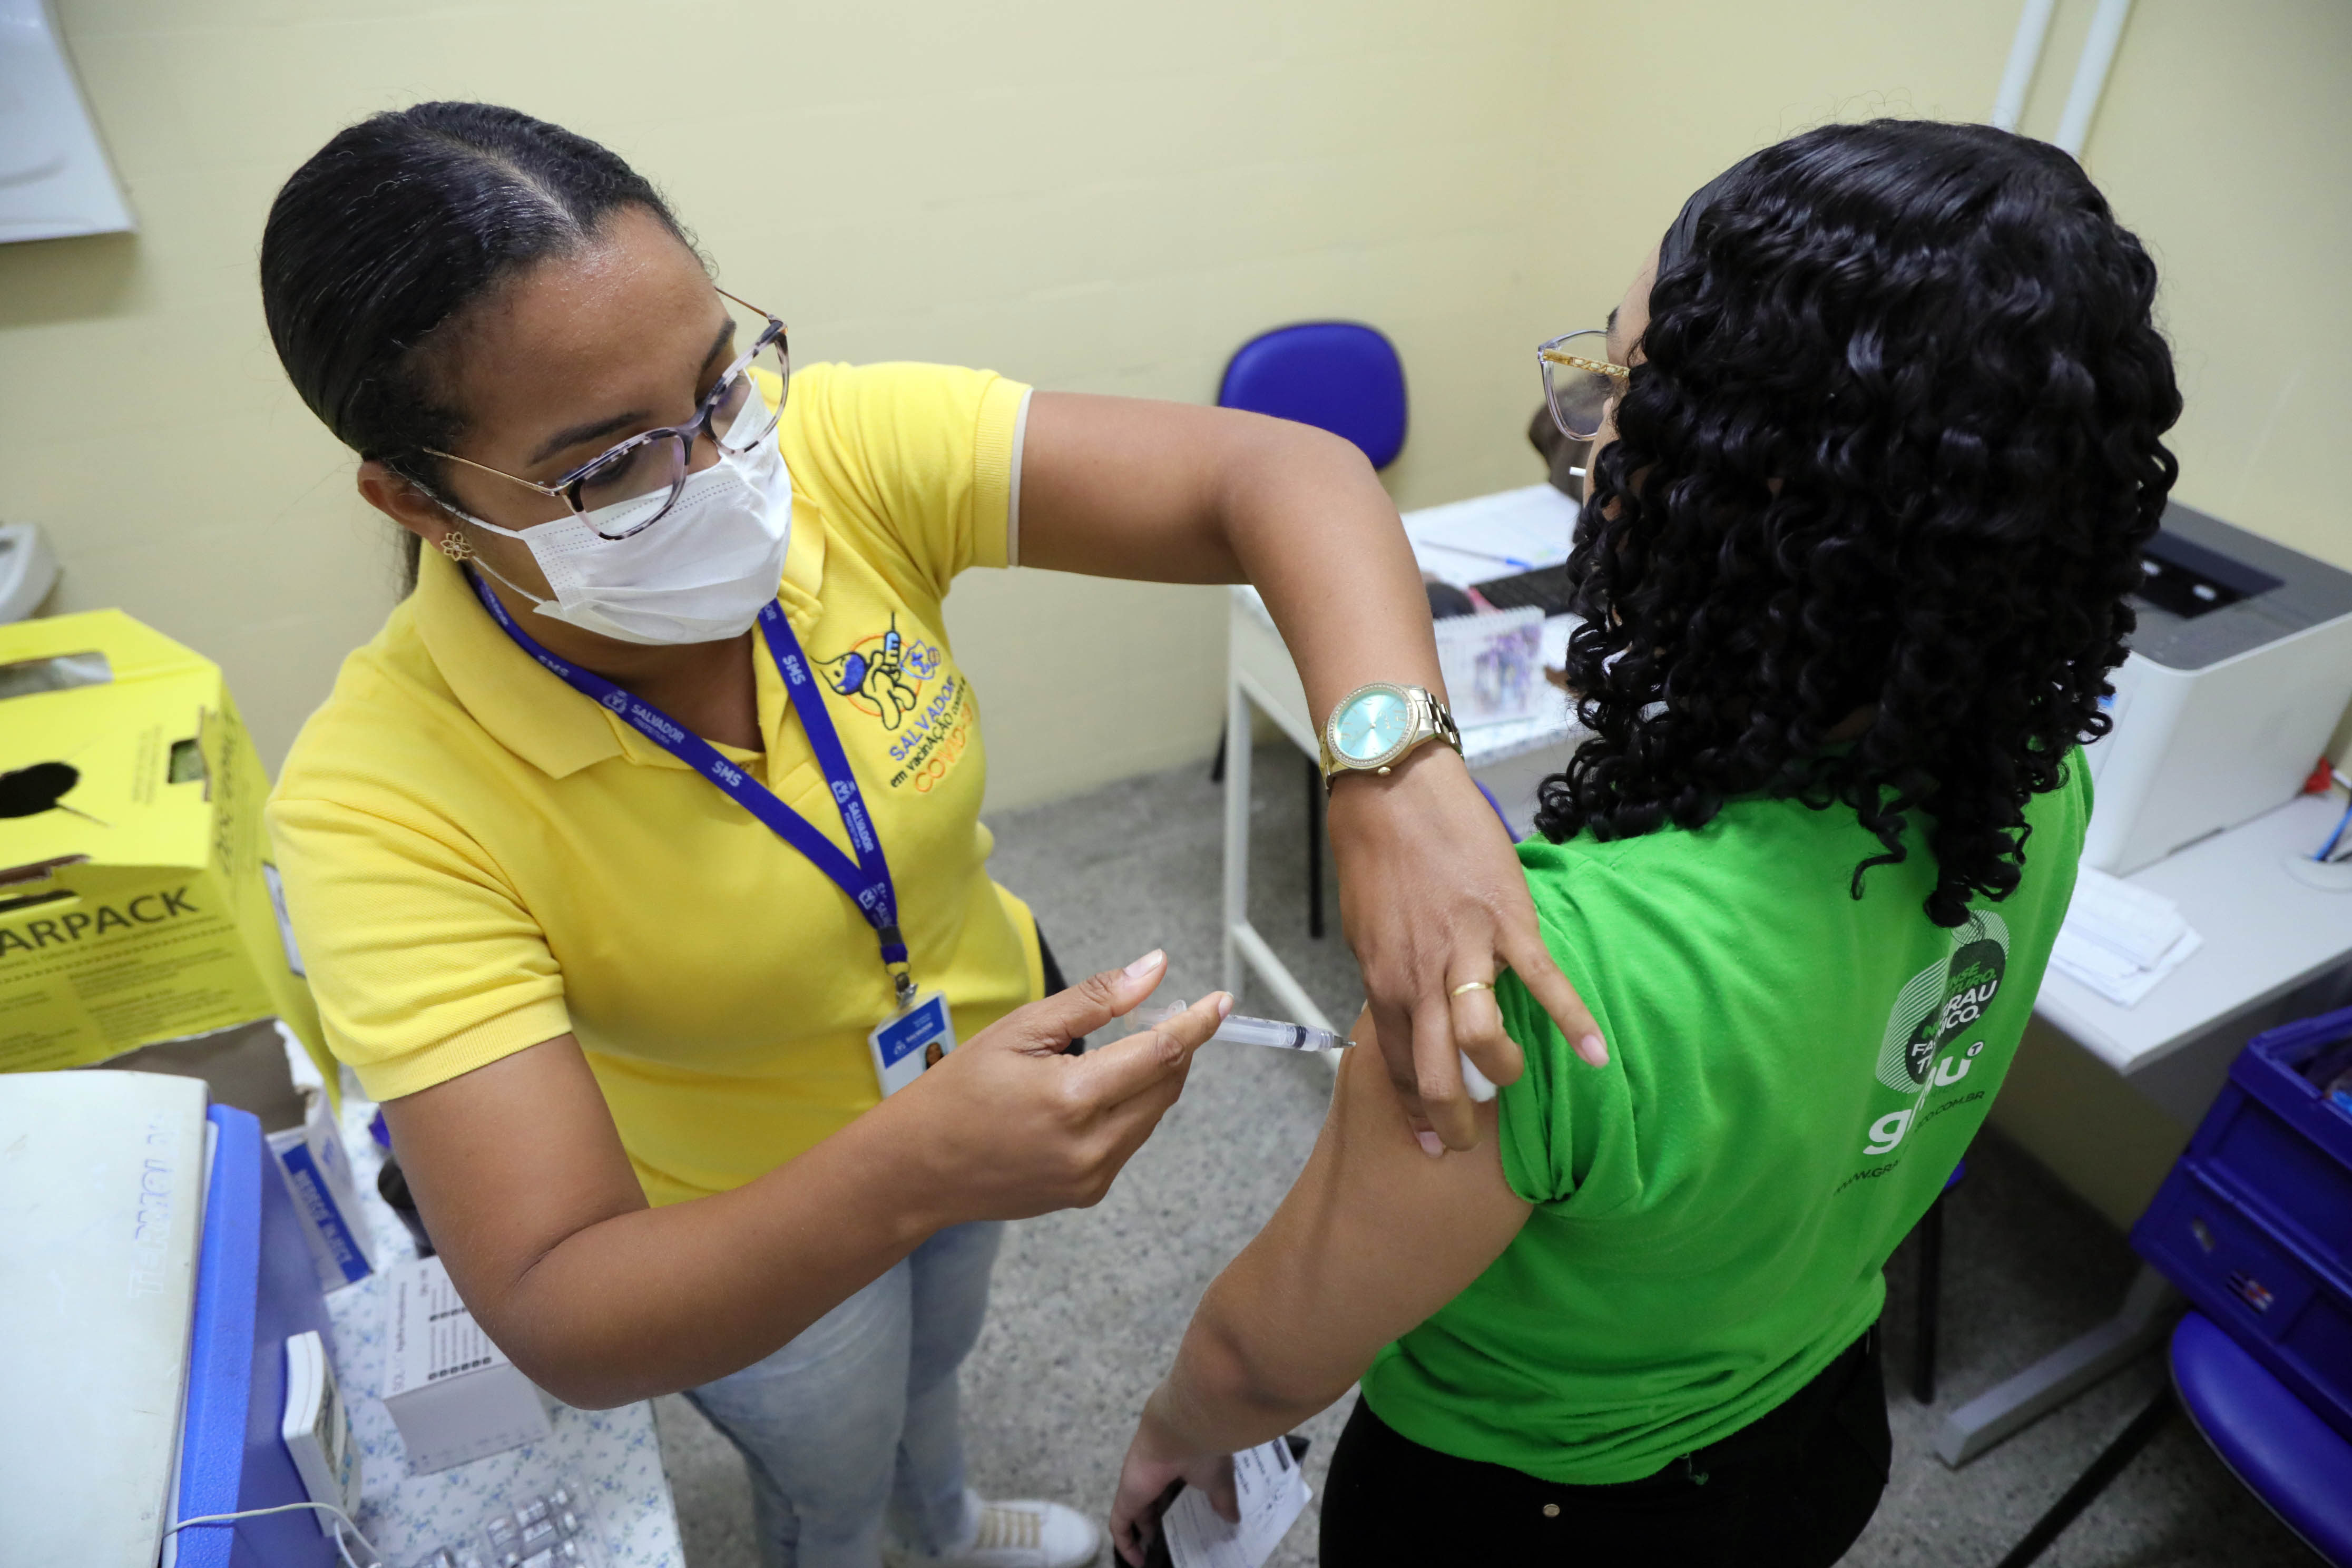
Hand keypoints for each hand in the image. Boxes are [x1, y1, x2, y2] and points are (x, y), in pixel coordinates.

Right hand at [887, 951, 1231, 1224]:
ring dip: (1150, 1080)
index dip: (1196, 1025)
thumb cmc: (959, 1091)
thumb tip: (1155, 969)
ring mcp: (1092, 1177)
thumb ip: (1095, 1000)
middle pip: (1166, 1087)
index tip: (1220, 1002)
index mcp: (1073, 1097)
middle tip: (1156, 1017)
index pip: (1161, 1055)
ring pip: (1152, 1116)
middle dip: (1173, 1049)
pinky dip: (1126, 1110)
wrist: (917, 1170)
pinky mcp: (1087, 1193)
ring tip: (1116, 1053)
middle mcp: (1091, 1146)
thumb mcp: (1021, 1029)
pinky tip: (1091, 1095)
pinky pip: (1128, 1141)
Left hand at [1111, 1407, 1236, 1566]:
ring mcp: (1139, 1486)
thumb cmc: (1204, 1450)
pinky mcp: (1126, 1497)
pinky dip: (1127, 1545)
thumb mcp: (1221, 1481)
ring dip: (1145, 1538)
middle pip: (1155, 1506)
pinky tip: (1138, 1563)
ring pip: (1137, 1517)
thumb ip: (1224, 1501)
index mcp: (1179, 1467)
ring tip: (1158, 1558)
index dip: (1180, 1510)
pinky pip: (1121, 1526)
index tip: (1192, 1529)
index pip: (1175, 1492)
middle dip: (1164, 1526)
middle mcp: (1157, 1476)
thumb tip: (1233, 1520)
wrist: (1184, 1429)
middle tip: (1178, 1547)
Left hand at [1325, 744, 1607, 1152]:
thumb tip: (1410, 1011)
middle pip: (1435, 1075)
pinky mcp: (1508, 924)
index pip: (1399, 1067)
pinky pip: (1544, 983)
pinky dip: (1574, 1021)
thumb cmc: (1377, 859)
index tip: (1429, 1139)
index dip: (1414, 1110)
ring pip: (1481, 1041)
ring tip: (1511, 1079)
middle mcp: (1418, 979)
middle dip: (1452, 1120)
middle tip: (1466, 1141)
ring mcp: (1465, 953)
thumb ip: (1391, 976)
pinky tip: (1598, 1054)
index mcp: (1384, 983)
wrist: (1394, 793)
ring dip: (1499, 1073)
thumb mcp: (1367, 931)